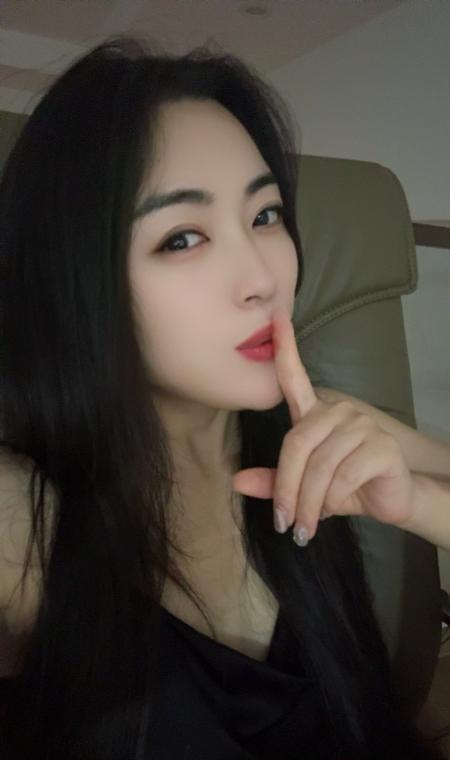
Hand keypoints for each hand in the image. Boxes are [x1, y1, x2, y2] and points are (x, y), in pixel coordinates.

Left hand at [231, 306, 417, 545]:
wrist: (389, 502)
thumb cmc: (343, 489)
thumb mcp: (302, 487)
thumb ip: (273, 481)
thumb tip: (236, 481)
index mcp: (315, 414)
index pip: (295, 377)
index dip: (285, 347)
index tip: (276, 317)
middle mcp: (337, 412)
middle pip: (296, 443)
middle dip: (286, 488)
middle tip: (284, 522)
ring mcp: (361, 425)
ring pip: (319, 465)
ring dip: (307, 502)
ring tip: (303, 527)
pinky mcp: (380, 446)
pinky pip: (343, 474)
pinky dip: (331, 500)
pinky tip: (328, 514)